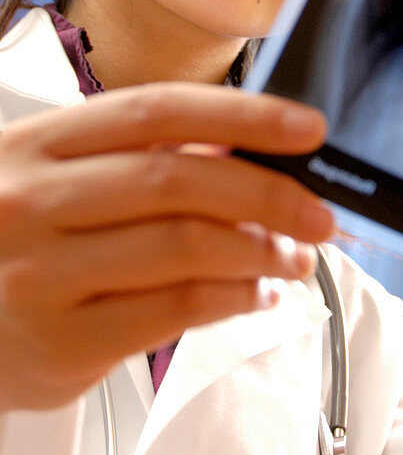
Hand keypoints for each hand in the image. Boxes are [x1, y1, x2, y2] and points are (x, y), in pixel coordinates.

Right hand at [0, 83, 332, 412]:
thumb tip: (245, 155)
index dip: (243, 115)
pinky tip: (256, 294)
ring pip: (185, 248)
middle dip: (269, 194)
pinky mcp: (60, 344)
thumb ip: (134, 159)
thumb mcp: (52, 177)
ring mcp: (43, 275)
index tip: (308, 129)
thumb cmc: (11, 239)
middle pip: (180, 180)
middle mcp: (35, 201)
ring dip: (261, 252)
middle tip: (320, 213)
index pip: (159, 110)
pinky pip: (173, 312)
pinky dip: (233, 299)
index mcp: (39, 143)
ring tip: (295, 257)